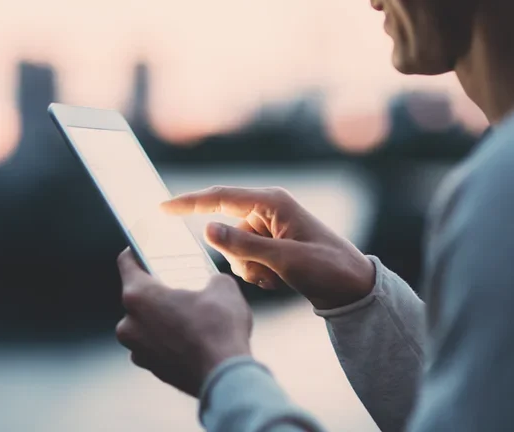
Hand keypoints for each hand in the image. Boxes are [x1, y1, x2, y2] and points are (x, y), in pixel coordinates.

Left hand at [115, 248, 252, 396]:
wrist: (225, 376)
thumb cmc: (219, 329)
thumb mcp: (222, 286)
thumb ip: (208, 277)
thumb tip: (211, 283)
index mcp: (139, 295)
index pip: (126, 262)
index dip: (137, 251)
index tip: (145, 248)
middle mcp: (129, 323)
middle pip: (137, 295)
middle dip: (157, 288)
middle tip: (179, 282)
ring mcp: (137, 349)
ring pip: (145, 322)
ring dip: (162, 315)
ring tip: (189, 311)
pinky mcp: (151, 367)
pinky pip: (155, 344)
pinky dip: (168, 338)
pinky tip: (191, 335)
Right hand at [162, 186, 374, 309]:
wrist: (351, 288)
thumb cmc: (326, 268)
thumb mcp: (284, 259)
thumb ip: (243, 244)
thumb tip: (206, 229)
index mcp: (272, 202)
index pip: (220, 198)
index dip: (188, 203)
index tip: (162, 208)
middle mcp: (267, 210)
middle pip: (226, 230)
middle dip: (238, 255)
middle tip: (265, 271)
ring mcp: (268, 228)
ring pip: (233, 248)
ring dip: (248, 267)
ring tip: (276, 277)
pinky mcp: (269, 244)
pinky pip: (244, 257)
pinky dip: (254, 272)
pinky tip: (278, 279)